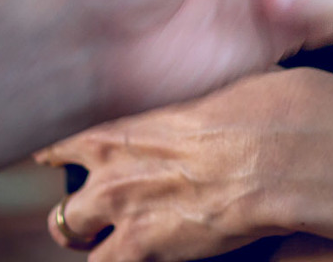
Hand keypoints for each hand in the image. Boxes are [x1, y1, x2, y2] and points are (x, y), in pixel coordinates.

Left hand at [37, 69, 315, 258]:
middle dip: (77, 211)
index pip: (66, 139)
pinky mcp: (141, 246)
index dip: (60, 151)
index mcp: (125, 119)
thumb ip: (194, 102)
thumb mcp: (219, 87)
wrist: (276, 151)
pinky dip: (119, 261)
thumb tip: (214, 99)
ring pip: (71, 232)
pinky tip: (138, 258)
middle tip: (89, 216)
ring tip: (107, 243)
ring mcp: (121, 207)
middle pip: (64, 199)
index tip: (56, 156)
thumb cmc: (262, 108)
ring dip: (90, 239)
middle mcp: (111, 165)